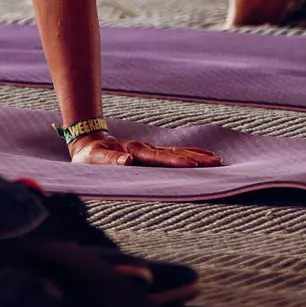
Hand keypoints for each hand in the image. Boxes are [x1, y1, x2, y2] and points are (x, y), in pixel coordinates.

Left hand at [69, 132, 222, 167]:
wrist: (88, 141)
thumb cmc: (89, 155)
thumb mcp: (94, 159)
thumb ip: (110, 160)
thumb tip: (127, 161)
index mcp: (134, 152)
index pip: (159, 158)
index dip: (176, 161)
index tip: (193, 165)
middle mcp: (145, 149)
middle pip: (175, 153)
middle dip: (196, 158)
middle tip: (217, 163)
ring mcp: (149, 150)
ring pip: (177, 152)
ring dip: (197, 155)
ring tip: (217, 160)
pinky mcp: (150, 154)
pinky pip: (173, 154)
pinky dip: (189, 154)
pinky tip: (201, 157)